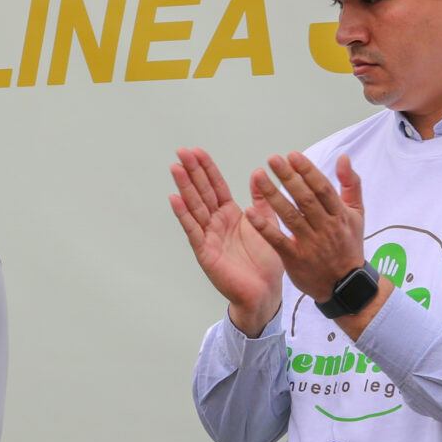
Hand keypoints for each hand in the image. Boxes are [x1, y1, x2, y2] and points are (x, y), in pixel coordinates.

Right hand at [169, 148, 284, 337]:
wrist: (265, 291)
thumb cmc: (265, 261)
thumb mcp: (266, 222)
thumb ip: (261, 199)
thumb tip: (257, 173)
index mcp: (230, 214)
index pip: (216, 186)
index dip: (206, 168)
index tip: (196, 151)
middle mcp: (216, 223)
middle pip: (202, 192)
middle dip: (192, 171)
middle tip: (181, 151)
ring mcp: (208, 236)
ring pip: (195, 207)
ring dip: (184, 187)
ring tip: (175, 168)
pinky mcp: (205, 252)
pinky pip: (193, 230)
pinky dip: (184, 215)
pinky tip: (175, 199)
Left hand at [247, 152, 372, 304]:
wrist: (345, 285)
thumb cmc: (348, 244)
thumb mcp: (356, 214)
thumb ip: (351, 184)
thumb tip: (343, 158)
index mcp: (339, 214)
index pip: (322, 188)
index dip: (307, 171)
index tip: (292, 155)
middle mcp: (326, 227)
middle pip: (305, 199)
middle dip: (288, 178)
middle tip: (272, 159)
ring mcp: (310, 243)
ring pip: (290, 216)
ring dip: (273, 195)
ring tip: (259, 177)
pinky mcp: (295, 259)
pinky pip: (278, 240)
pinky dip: (264, 227)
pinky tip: (250, 212)